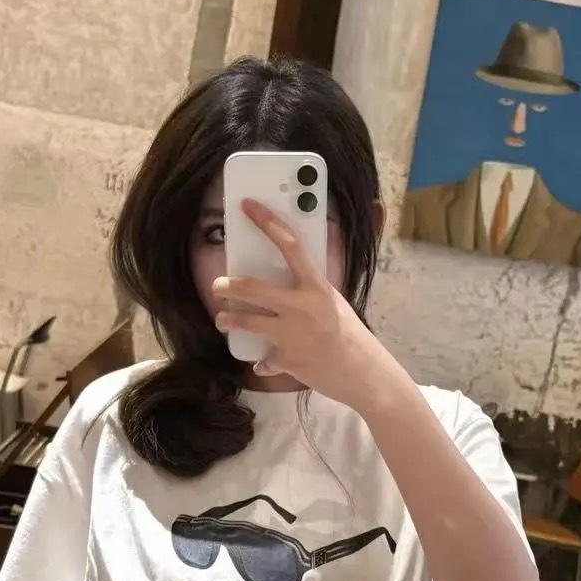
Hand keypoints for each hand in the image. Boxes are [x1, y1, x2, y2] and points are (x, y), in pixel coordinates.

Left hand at [213, 200, 402, 412]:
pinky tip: (263, 363)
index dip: (267, 223)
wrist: (362, 373)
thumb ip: (309, 291)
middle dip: (228, 286)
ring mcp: (291, 334)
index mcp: (316, 286)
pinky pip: (264, 359)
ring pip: (247, 321)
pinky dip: (264, 362)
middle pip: (254, 288)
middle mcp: (301, 306)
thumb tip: (287, 280)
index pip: (290, 246)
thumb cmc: (350, 335)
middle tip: (217, 285)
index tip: (247, 207)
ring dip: (228, 319)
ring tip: (222, 319)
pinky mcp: (286, 359)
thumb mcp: (333, 303)